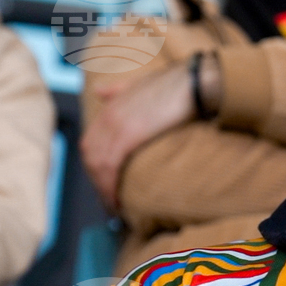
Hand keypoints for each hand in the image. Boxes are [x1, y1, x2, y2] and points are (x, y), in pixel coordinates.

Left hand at [80, 62, 196, 208]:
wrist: (194, 80)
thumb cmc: (177, 83)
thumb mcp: (142, 83)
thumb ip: (119, 89)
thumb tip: (99, 90)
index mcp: (111, 105)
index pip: (91, 142)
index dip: (95, 165)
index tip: (106, 181)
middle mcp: (108, 115)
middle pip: (91, 156)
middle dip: (97, 180)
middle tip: (110, 199)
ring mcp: (116, 125)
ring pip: (97, 164)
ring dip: (102, 188)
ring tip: (114, 205)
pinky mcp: (128, 135)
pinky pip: (109, 166)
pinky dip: (109, 186)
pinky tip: (116, 200)